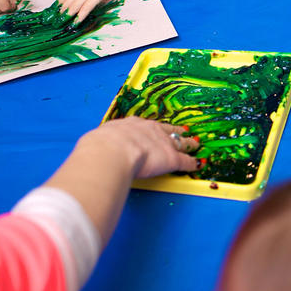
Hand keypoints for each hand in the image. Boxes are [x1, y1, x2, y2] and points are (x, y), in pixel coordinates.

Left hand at [58, 0, 124, 23]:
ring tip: (62, 24)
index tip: (53, 13)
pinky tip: (76, 22)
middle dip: (60, 13)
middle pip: (66, 4)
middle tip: (55, 22)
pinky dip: (80, 17)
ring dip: (67, 16)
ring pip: (73, 7)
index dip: (57, 6)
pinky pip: (85, 9)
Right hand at [74, 118, 198, 178]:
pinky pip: (186, 161)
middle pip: (167, 130)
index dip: (153, 128)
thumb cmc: (101, 146)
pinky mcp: (172, 158)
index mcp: (132, 125)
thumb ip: (102, 143)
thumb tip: (92, 150)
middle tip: (184, 131)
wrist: (113, 151)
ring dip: (189, 144)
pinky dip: (192, 163)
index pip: (145, 126)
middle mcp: (150, 131)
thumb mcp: (99, 139)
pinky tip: (197, 165)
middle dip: (176, 132)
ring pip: (181, 142)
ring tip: (195, 144)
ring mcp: (163, 144)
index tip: (156, 128)